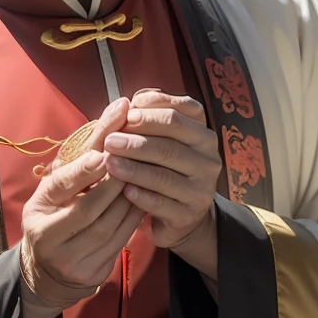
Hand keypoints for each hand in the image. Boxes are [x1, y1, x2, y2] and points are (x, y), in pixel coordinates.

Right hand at [20, 98, 141, 308]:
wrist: (50, 269)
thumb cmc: (57, 213)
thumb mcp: (57, 187)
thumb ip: (81, 158)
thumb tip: (116, 112)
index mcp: (37, 209)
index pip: (60, 186)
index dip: (82, 170)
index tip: (104, 152)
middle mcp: (47, 236)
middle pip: (87, 208)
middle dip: (114, 183)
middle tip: (135, 161)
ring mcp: (69, 258)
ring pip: (107, 225)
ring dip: (128, 199)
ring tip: (144, 177)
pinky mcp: (90, 272)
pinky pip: (119, 241)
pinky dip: (133, 218)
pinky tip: (143, 200)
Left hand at [103, 90, 220, 279]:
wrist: (179, 213)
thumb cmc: (162, 168)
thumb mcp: (159, 140)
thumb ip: (147, 119)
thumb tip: (127, 103)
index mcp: (202, 133)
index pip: (181, 113)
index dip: (152, 110)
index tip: (127, 111)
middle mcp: (208, 158)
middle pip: (171, 143)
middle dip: (137, 140)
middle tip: (109, 140)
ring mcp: (202, 188)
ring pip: (165, 175)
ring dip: (134, 168)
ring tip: (109, 163)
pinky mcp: (190, 214)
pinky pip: (162, 204)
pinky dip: (141, 196)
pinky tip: (123, 191)